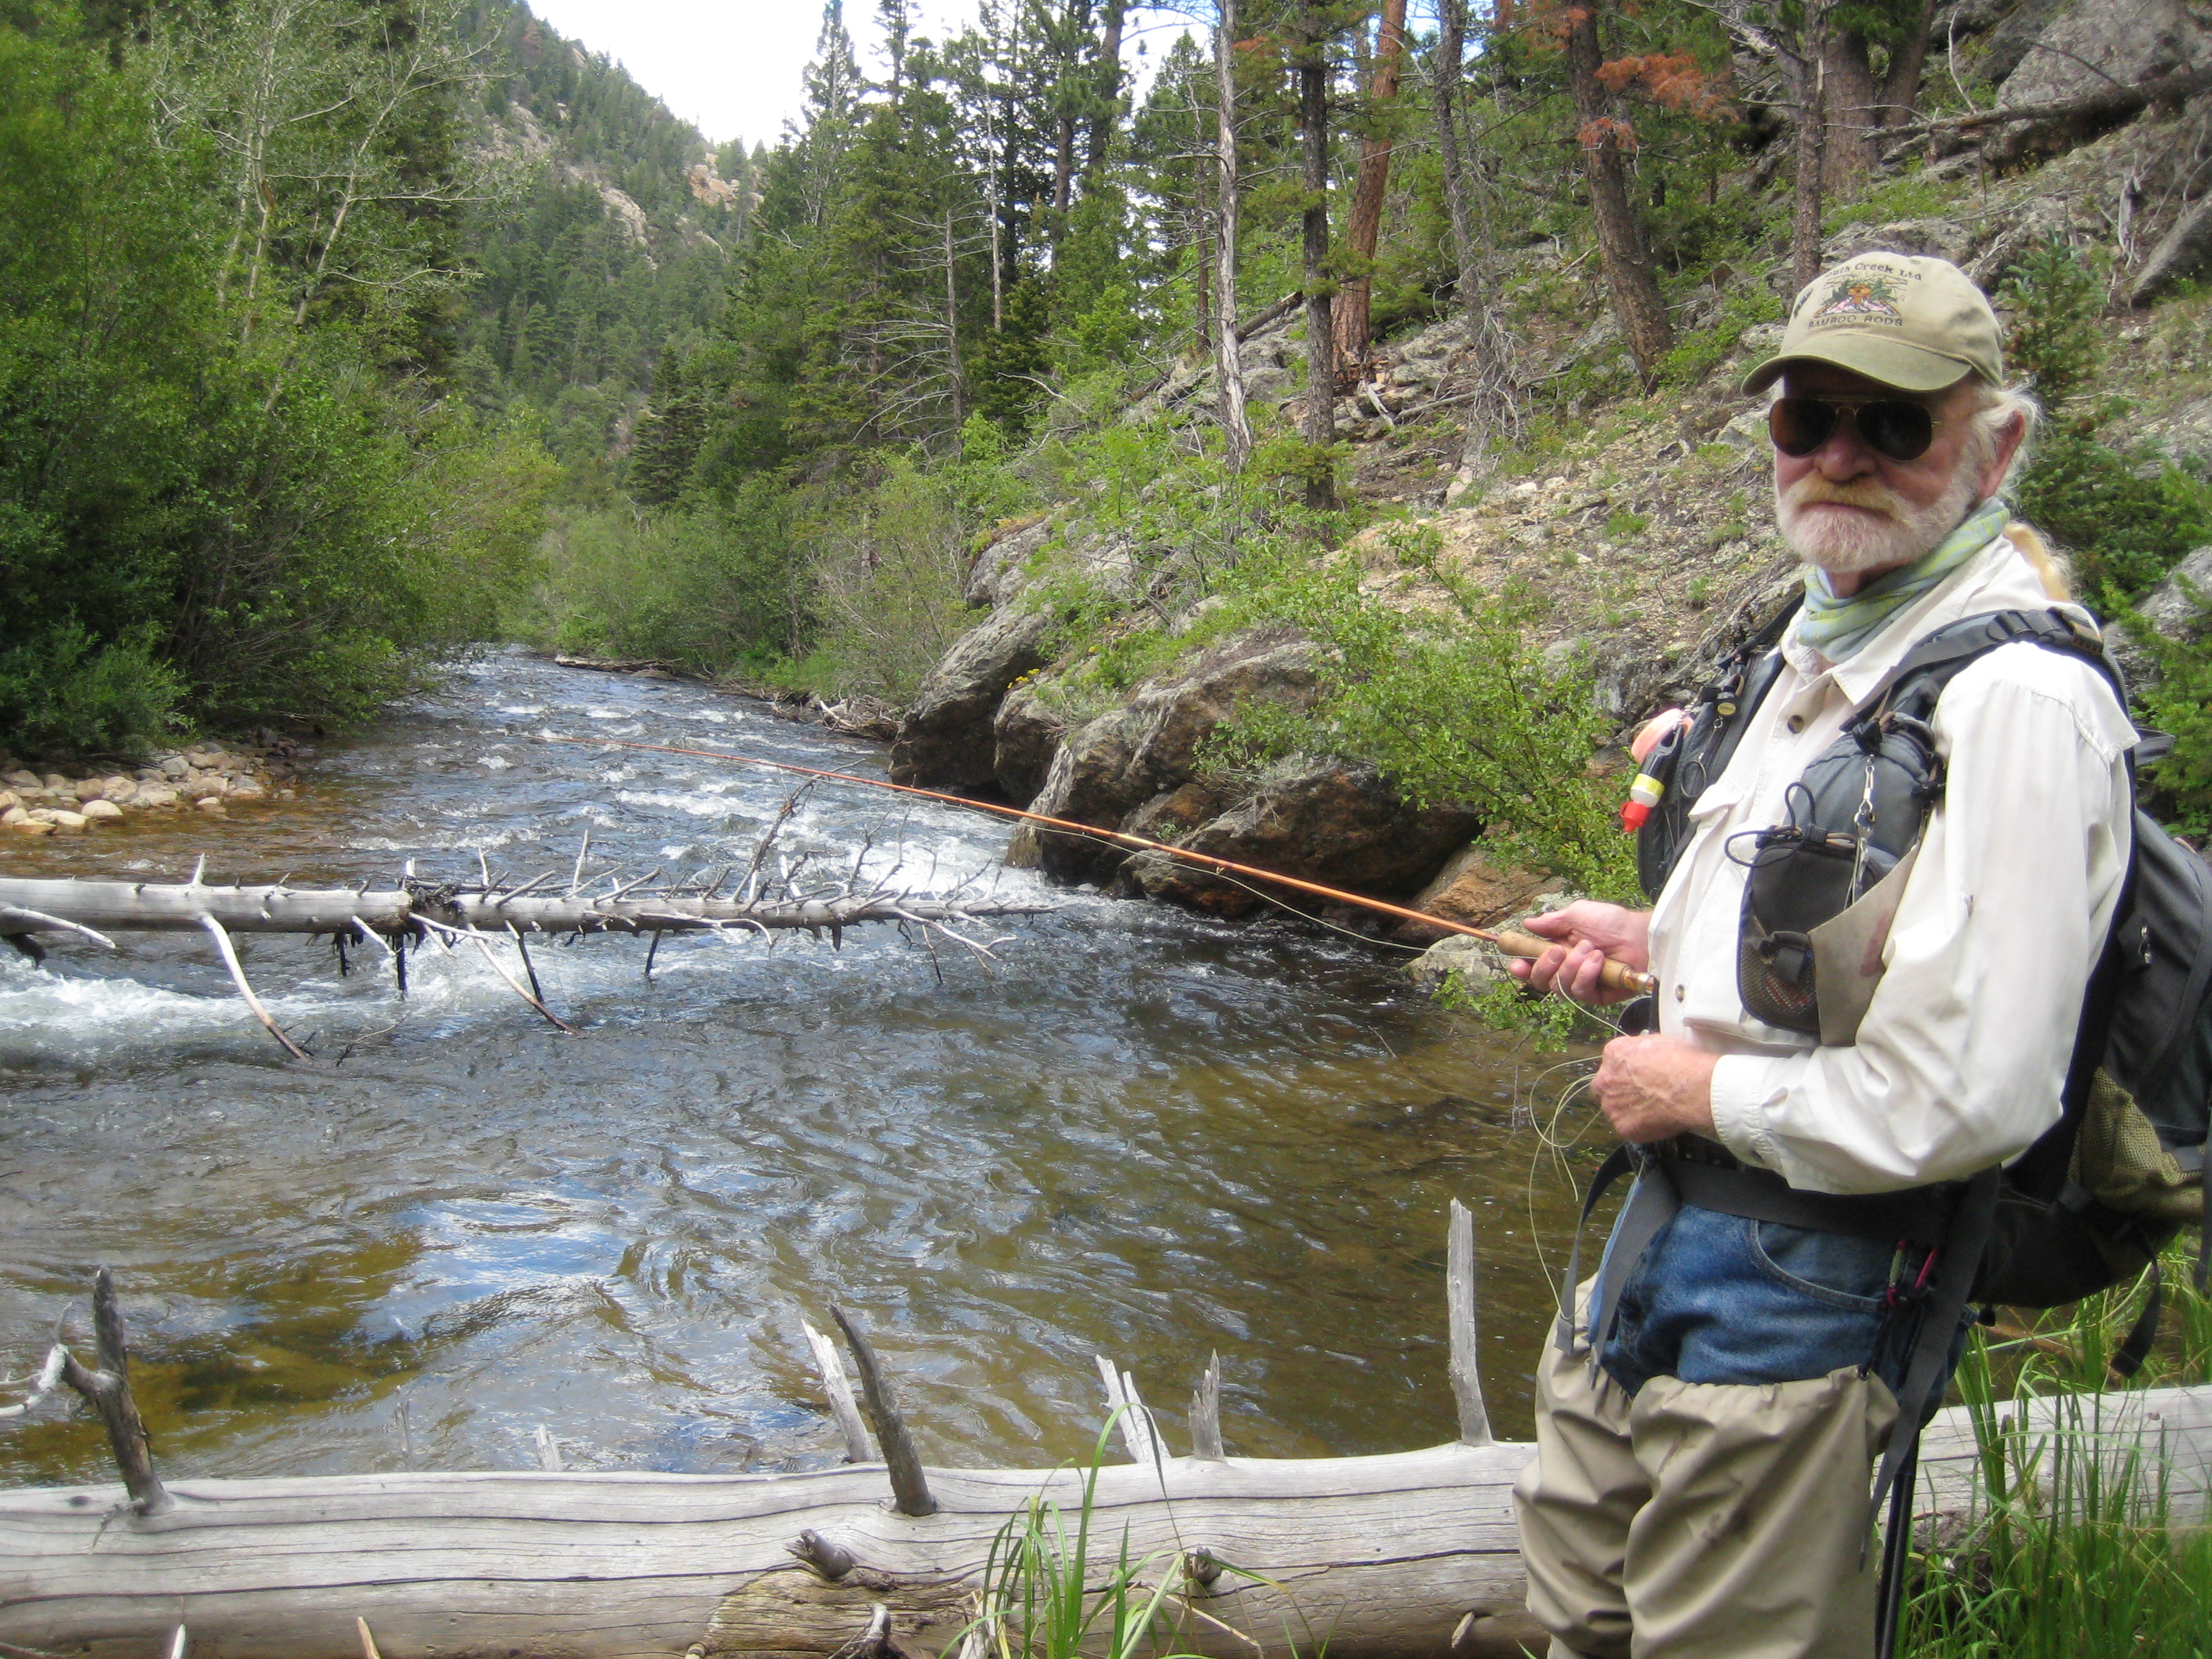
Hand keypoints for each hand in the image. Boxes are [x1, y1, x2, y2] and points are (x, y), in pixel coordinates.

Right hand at [1507, 902, 1651, 1005]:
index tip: (1516, 963)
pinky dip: (1586, 974)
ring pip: (1559, 987)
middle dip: (1544, 966)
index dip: (1521, 966)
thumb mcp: (1577, 914)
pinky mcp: (1597, 996)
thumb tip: (1527, 923)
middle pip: (1540, 980)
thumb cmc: (1612, 922)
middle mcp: (1567, 969)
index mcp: (1558, 950)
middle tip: (1558, 950)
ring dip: (1571, 966)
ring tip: (1590, 949)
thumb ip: (1551, 921)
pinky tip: (1598, 961)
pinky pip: (1580, 991)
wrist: (1640, 936)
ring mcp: (1581, 983)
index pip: (1533, 964)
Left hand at [1592, 1034, 1717, 1143]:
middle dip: (1618, 1091)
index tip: (1638, 1077)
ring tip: (1652, 1110)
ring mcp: (1612, 1105)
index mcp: (1614, 1054)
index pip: (1612, 1064)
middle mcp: (1605, 1079)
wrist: (1691, 1089)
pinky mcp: (1622, 1126)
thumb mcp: (1659, 1042)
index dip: (1626, 1072)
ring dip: (1628, 1110)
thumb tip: (1644, 1057)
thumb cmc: (1681, 1063)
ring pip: (1614, 1109)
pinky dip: (1640, 1127)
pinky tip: (1658, 1121)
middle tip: (1639, 1095)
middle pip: (1605, 1087)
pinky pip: (1628, 1128)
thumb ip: (1641, 1051)